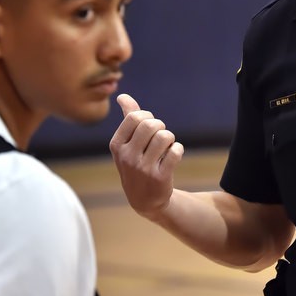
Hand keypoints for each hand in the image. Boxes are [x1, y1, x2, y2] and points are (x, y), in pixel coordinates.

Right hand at [108, 93, 184, 219]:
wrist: (144, 200)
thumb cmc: (136, 163)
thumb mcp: (127, 144)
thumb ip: (127, 117)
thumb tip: (122, 95)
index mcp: (117, 145)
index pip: (135, 117)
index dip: (147, 116)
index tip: (149, 125)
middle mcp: (127, 157)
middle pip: (150, 125)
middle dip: (160, 126)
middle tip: (160, 136)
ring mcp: (143, 169)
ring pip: (165, 137)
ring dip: (170, 139)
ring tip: (166, 146)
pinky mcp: (160, 178)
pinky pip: (176, 152)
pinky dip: (178, 150)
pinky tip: (173, 156)